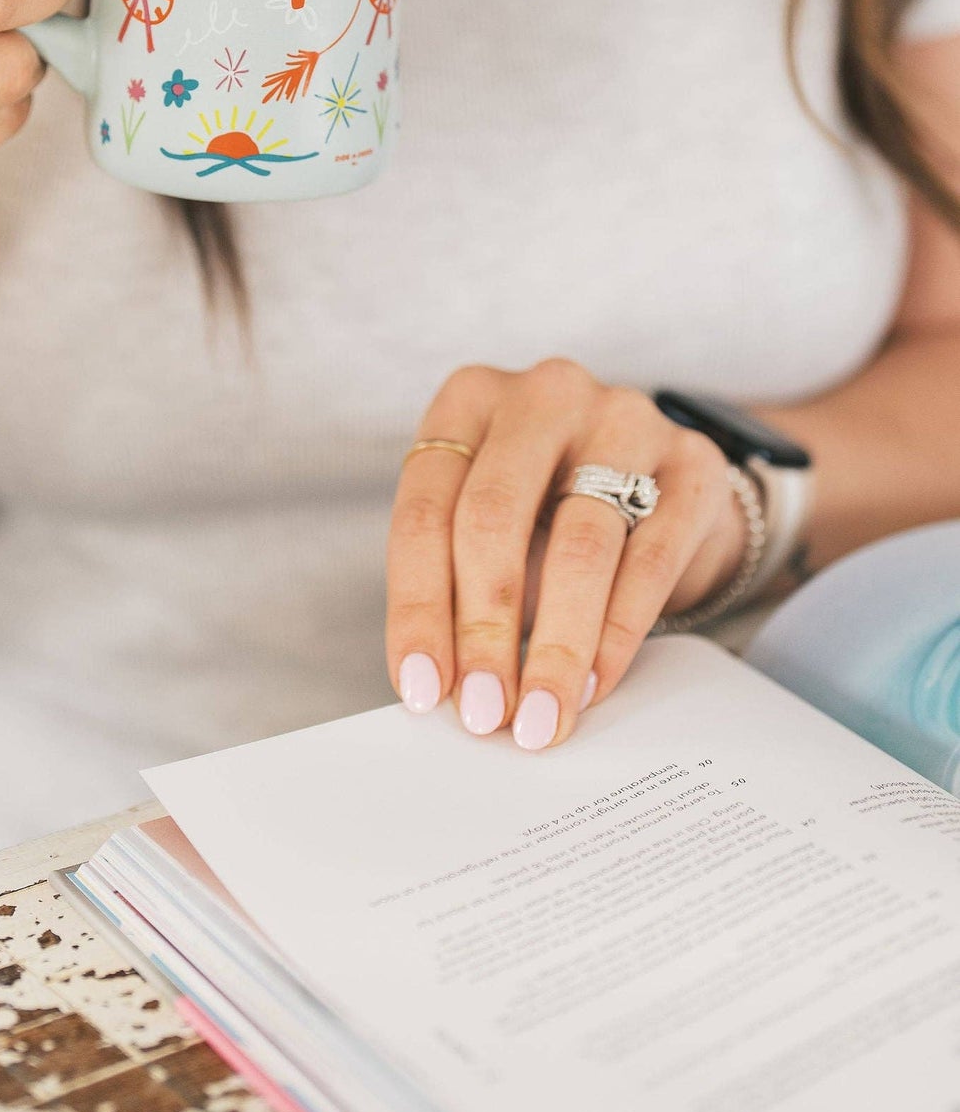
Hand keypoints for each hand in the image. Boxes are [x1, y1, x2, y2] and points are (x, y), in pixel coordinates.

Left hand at [385, 360, 748, 749]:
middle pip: (493, 518)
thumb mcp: (489, 521)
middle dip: (483, 630)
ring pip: (578, 545)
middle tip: (484, 711)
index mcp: (469, 400)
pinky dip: (616, 635)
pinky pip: (650, 561)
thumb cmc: (550, 506)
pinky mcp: (693, 463)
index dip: (418, 606)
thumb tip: (441, 684)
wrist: (667, 478)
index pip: (425, 510)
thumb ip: (458, 582)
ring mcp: (624, 419)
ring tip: (540, 717)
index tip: (422, 686)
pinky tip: (594, 684)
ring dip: (555, 648)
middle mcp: (543, 395)